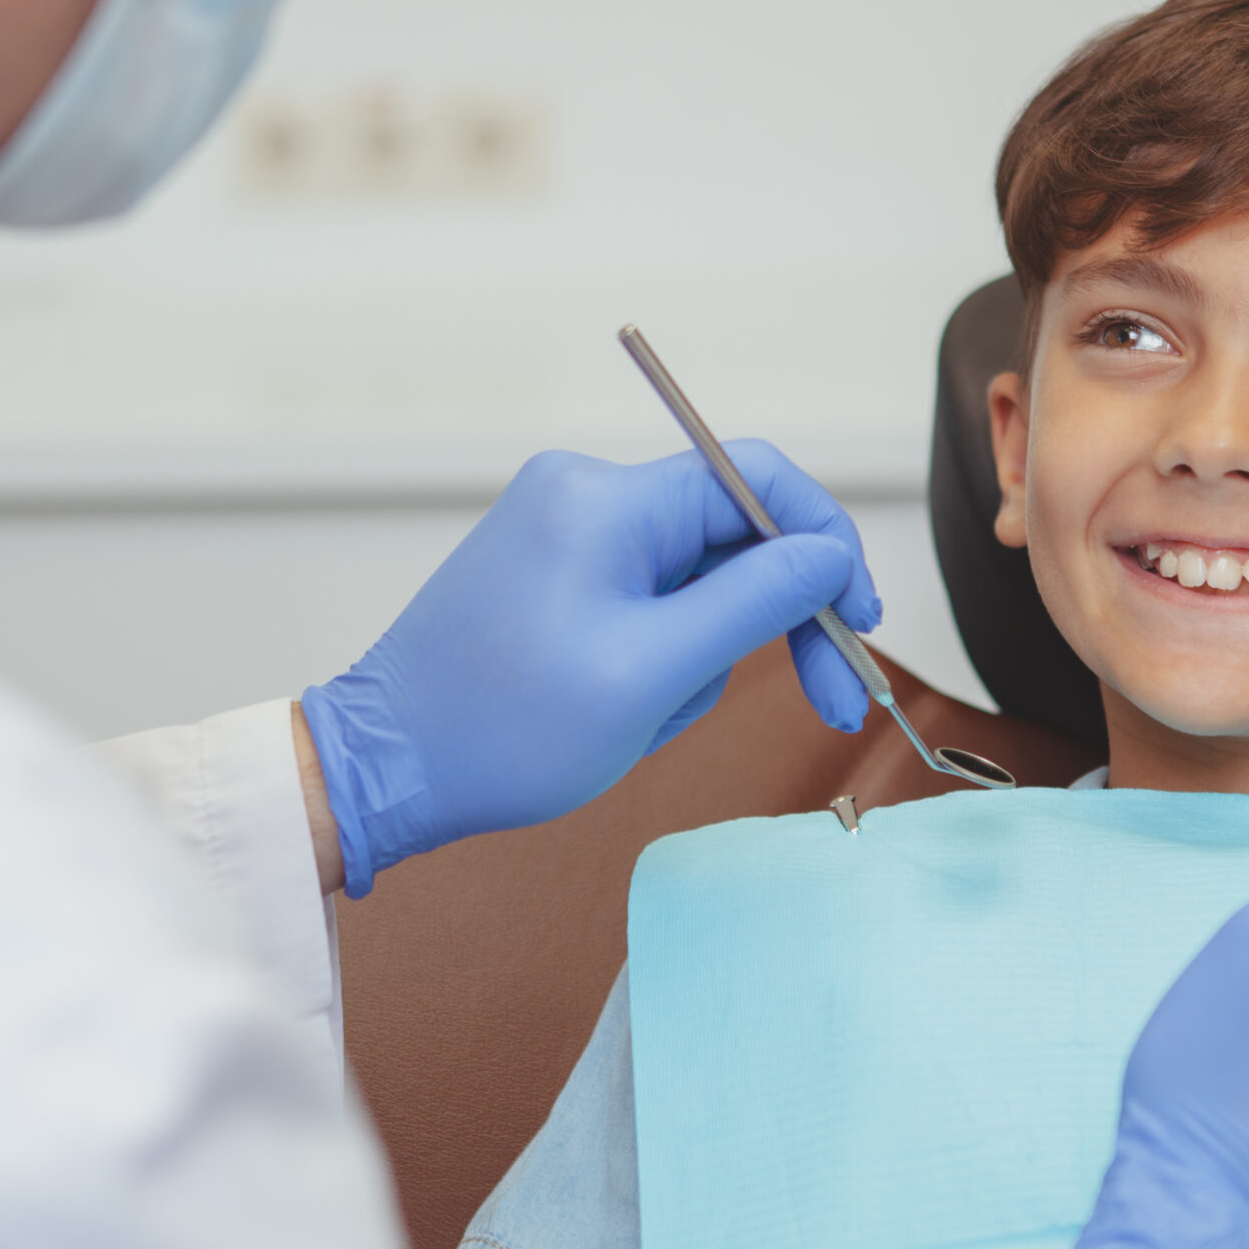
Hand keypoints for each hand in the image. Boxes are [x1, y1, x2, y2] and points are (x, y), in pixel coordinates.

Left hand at [300, 443, 879, 895]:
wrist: (390, 768)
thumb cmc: (505, 729)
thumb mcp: (655, 673)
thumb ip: (756, 603)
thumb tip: (830, 555)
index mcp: (607, 500)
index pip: (759, 480)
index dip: (827, 546)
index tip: (859, 621)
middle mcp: (586, 494)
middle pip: (735, 534)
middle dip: (778, 621)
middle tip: (831, 703)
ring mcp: (567, 532)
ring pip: (699, 582)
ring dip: (703, 658)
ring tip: (650, 719)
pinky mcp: (556, 573)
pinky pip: (652, 605)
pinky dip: (664, 662)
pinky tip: (625, 712)